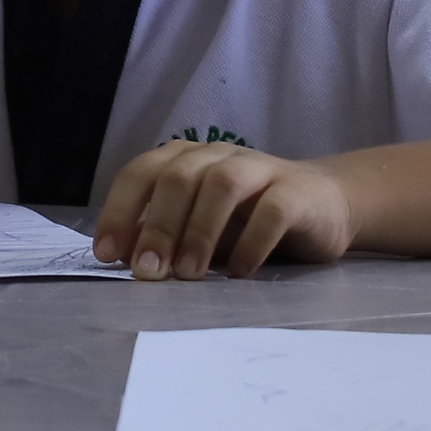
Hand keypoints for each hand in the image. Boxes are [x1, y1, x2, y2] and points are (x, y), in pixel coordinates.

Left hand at [93, 141, 350, 278]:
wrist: (323, 205)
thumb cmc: (248, 219)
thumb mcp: (199, 228)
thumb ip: (165, 236)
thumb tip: (123, 258)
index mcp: (187, 159)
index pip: (143, 172)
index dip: (120, 210)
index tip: (107, 253)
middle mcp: (219, 156)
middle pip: (179, 177)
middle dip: (158, 226)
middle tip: (148, 272)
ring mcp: (260, 168)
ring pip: (222, 185)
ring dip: (200, 231)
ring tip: (189, 274)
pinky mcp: (297, 192)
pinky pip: (272, 211)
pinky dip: (252, 242)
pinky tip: (240, 272)